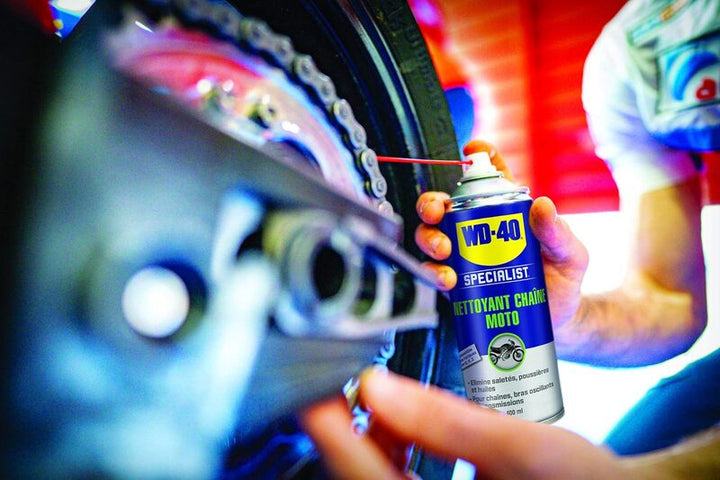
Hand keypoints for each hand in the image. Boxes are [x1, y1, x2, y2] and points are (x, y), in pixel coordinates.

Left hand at [300, 368, 623, 479]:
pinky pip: (394, 477)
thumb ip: (443, 420)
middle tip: (344, 379)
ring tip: (382, 392)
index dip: (326, 426)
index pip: (357, 471)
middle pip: (358, 474)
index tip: (306, 389)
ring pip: (373, 475)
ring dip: (370, 435)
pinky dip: (392, 447)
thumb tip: (377, 385)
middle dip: (348, 427)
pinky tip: (404, 421)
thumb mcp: (517, 448)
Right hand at [414, 140, 588, 329]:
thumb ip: (559, 233)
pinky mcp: (456, 284)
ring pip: (430, 236)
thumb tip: (543, 205)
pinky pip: (433, 272)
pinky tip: (447, 279)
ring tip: (445, 253)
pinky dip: (432, 272)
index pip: (489, 177)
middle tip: (438, 215)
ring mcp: (464, 256)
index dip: (478, 157)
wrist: (557, 326)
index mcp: (506, 213)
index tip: (471, 150)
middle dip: (432, 204)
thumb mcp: (570, 256)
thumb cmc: (563, 284)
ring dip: (429, 239)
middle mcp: (479, 230)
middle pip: (444, 205)